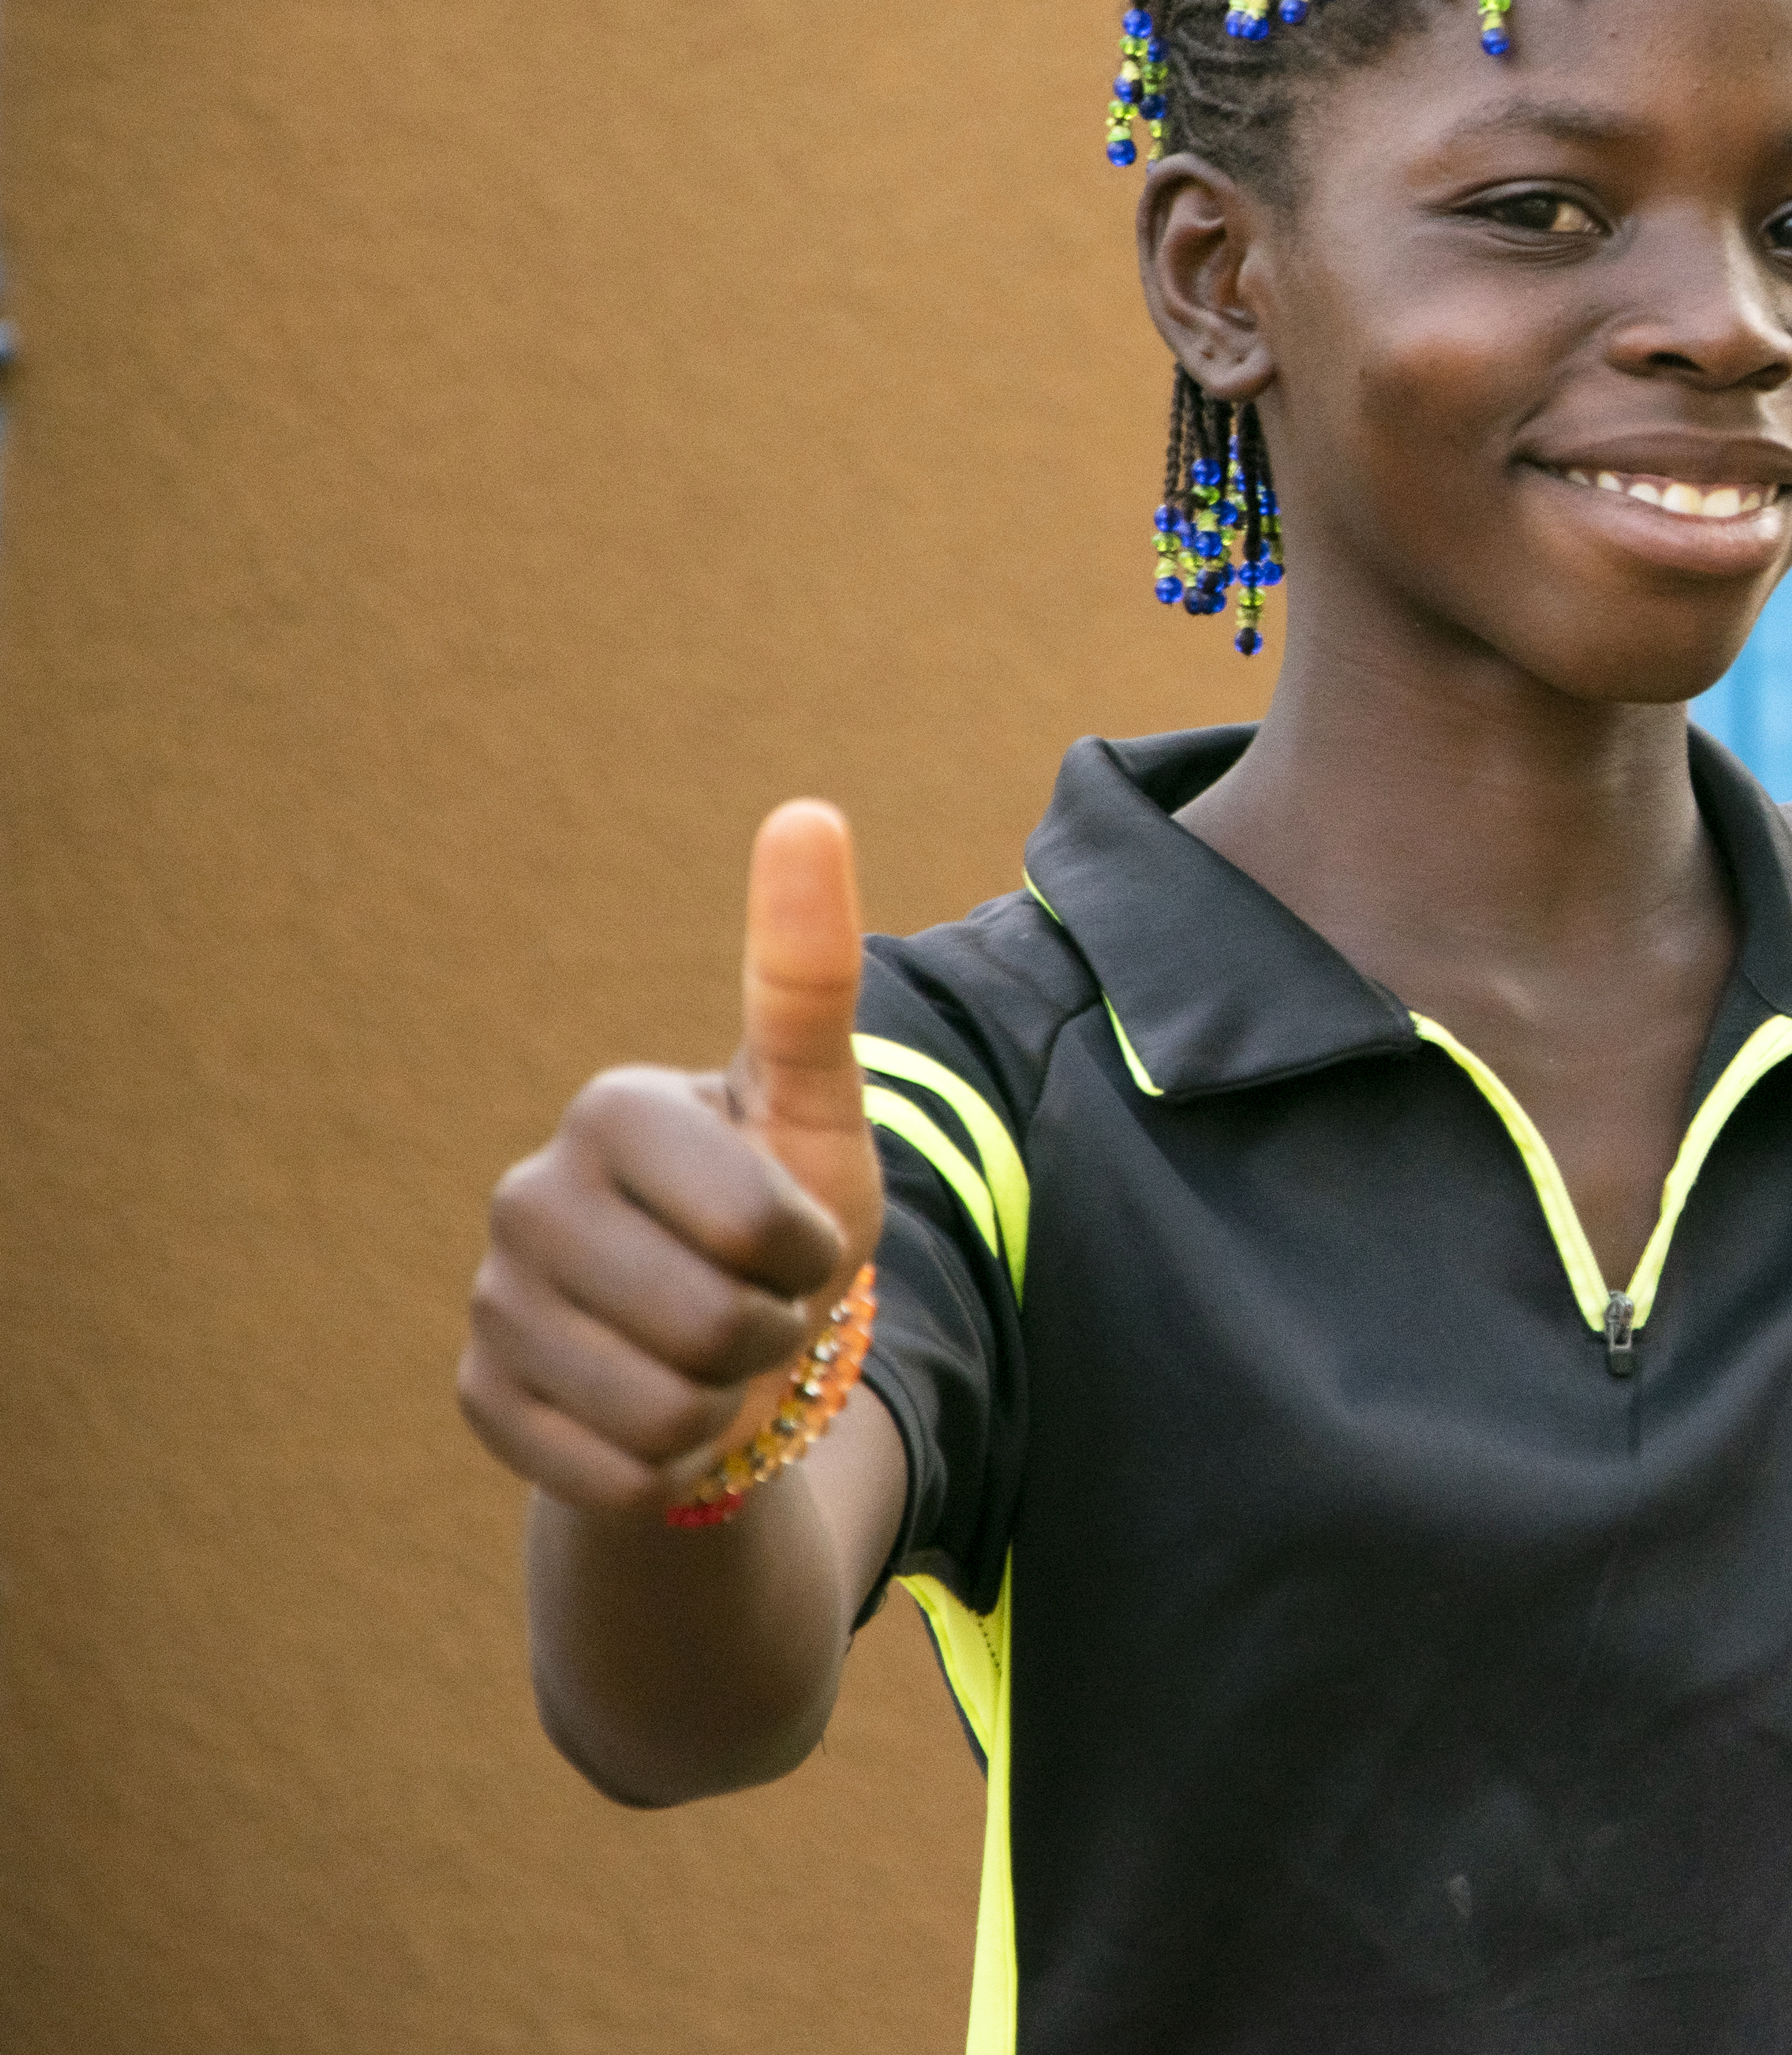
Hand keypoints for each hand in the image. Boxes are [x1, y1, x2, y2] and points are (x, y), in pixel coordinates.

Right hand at [459, 803, 888, 1515]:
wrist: (728, 1341)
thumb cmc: (788, 1201)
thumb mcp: (818, 1102)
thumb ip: (809, 973)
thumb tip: (806, 810)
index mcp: (614, 1109)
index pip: (756, 1226)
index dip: (808, 1253)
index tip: (795, 1233)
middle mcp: (528, 1195)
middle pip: (711, 1327)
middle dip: (772, 1335)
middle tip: (759, 1305)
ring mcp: (492, 1300)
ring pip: (665, 1412)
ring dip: (727, 1405)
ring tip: (716, 1357)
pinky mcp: (480, 1399)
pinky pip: (615, 1474)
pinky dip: (671, 1466)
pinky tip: (661, 1415)